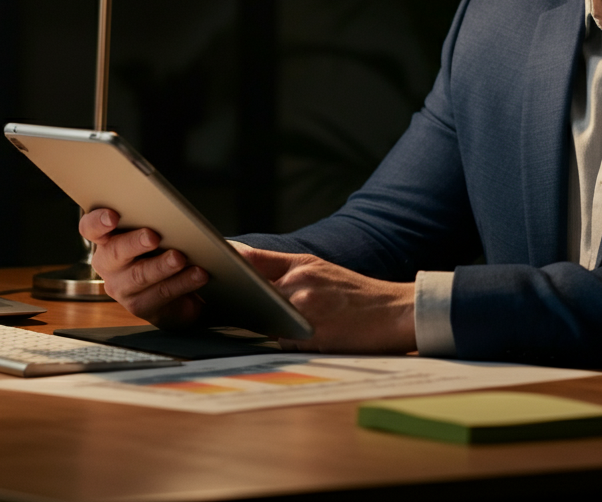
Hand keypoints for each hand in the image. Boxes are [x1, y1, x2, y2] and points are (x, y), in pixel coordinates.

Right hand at [79, 208, 208, 328]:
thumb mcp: (159, 230)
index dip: (98, 222)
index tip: (112, 216)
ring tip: (180, 258)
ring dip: (161, 266)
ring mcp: (123, 288)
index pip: (91, 228)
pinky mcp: (142, 306)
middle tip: (153, 237)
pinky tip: (198, 274)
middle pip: (114, 253)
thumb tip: (173, 211)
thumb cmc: (165, 247)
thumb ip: (157, 220)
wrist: (180, 285)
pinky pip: (161, 295)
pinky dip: (182, 282)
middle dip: (134, 243)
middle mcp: (110, 265)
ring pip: (138, 276)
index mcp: (108, 239)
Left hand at [230, 243, 415, 353]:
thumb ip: (292, 274)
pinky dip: (285, 343)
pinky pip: (283, 341)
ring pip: (265, 318)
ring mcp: (304, 306)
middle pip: (251, 290)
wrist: (397, 311)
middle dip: (237, 298)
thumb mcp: (326, 272)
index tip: (203, 263)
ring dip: (263, 324)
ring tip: (269, 323)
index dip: (226, 262)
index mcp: (304, 262)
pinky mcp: (311, 333)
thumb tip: (255, 281)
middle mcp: (300, 280)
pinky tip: (303, 341)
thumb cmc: (360, 295)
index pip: (253, 258)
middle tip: (215, 301)